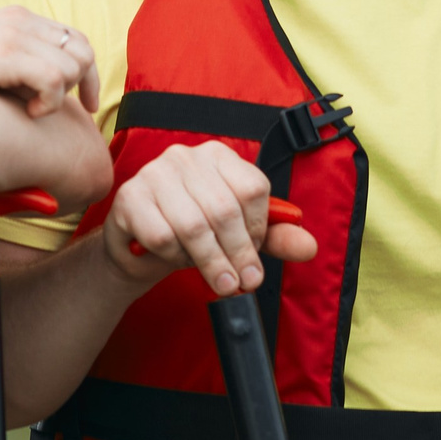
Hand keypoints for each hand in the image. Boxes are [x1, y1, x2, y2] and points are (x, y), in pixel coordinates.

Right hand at [0, 9, 98, 118]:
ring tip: (33, 110)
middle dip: (86, 84)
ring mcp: (12, 35)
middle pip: (83, 49)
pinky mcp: (4, 54)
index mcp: (15, 18)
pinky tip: (28, 112)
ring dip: (62, 94)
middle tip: (76, 112)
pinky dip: (50, 101)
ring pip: (74, 64)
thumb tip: (35, 92)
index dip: (88, 71)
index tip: (86, 104)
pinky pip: (56, 78)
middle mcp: (19, 20)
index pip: (74, 37)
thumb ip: (9, 65)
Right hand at [102, 141, 317, 296]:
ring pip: (194, 226)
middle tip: (242, 283)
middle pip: (225, 210)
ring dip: (210, 262)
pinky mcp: (130, 198)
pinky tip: (175, 256)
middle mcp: (186, 156)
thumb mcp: (238, 236)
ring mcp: (154, 173)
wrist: (140, 250)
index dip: (257, 229)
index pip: (252, 188)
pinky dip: (174, 256)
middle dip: (238, 254)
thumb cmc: (191, 236)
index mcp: (218, 156)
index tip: (254, 254)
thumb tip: (309, 247)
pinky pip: (162, 236)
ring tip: (219, 281)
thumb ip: (274, 238)